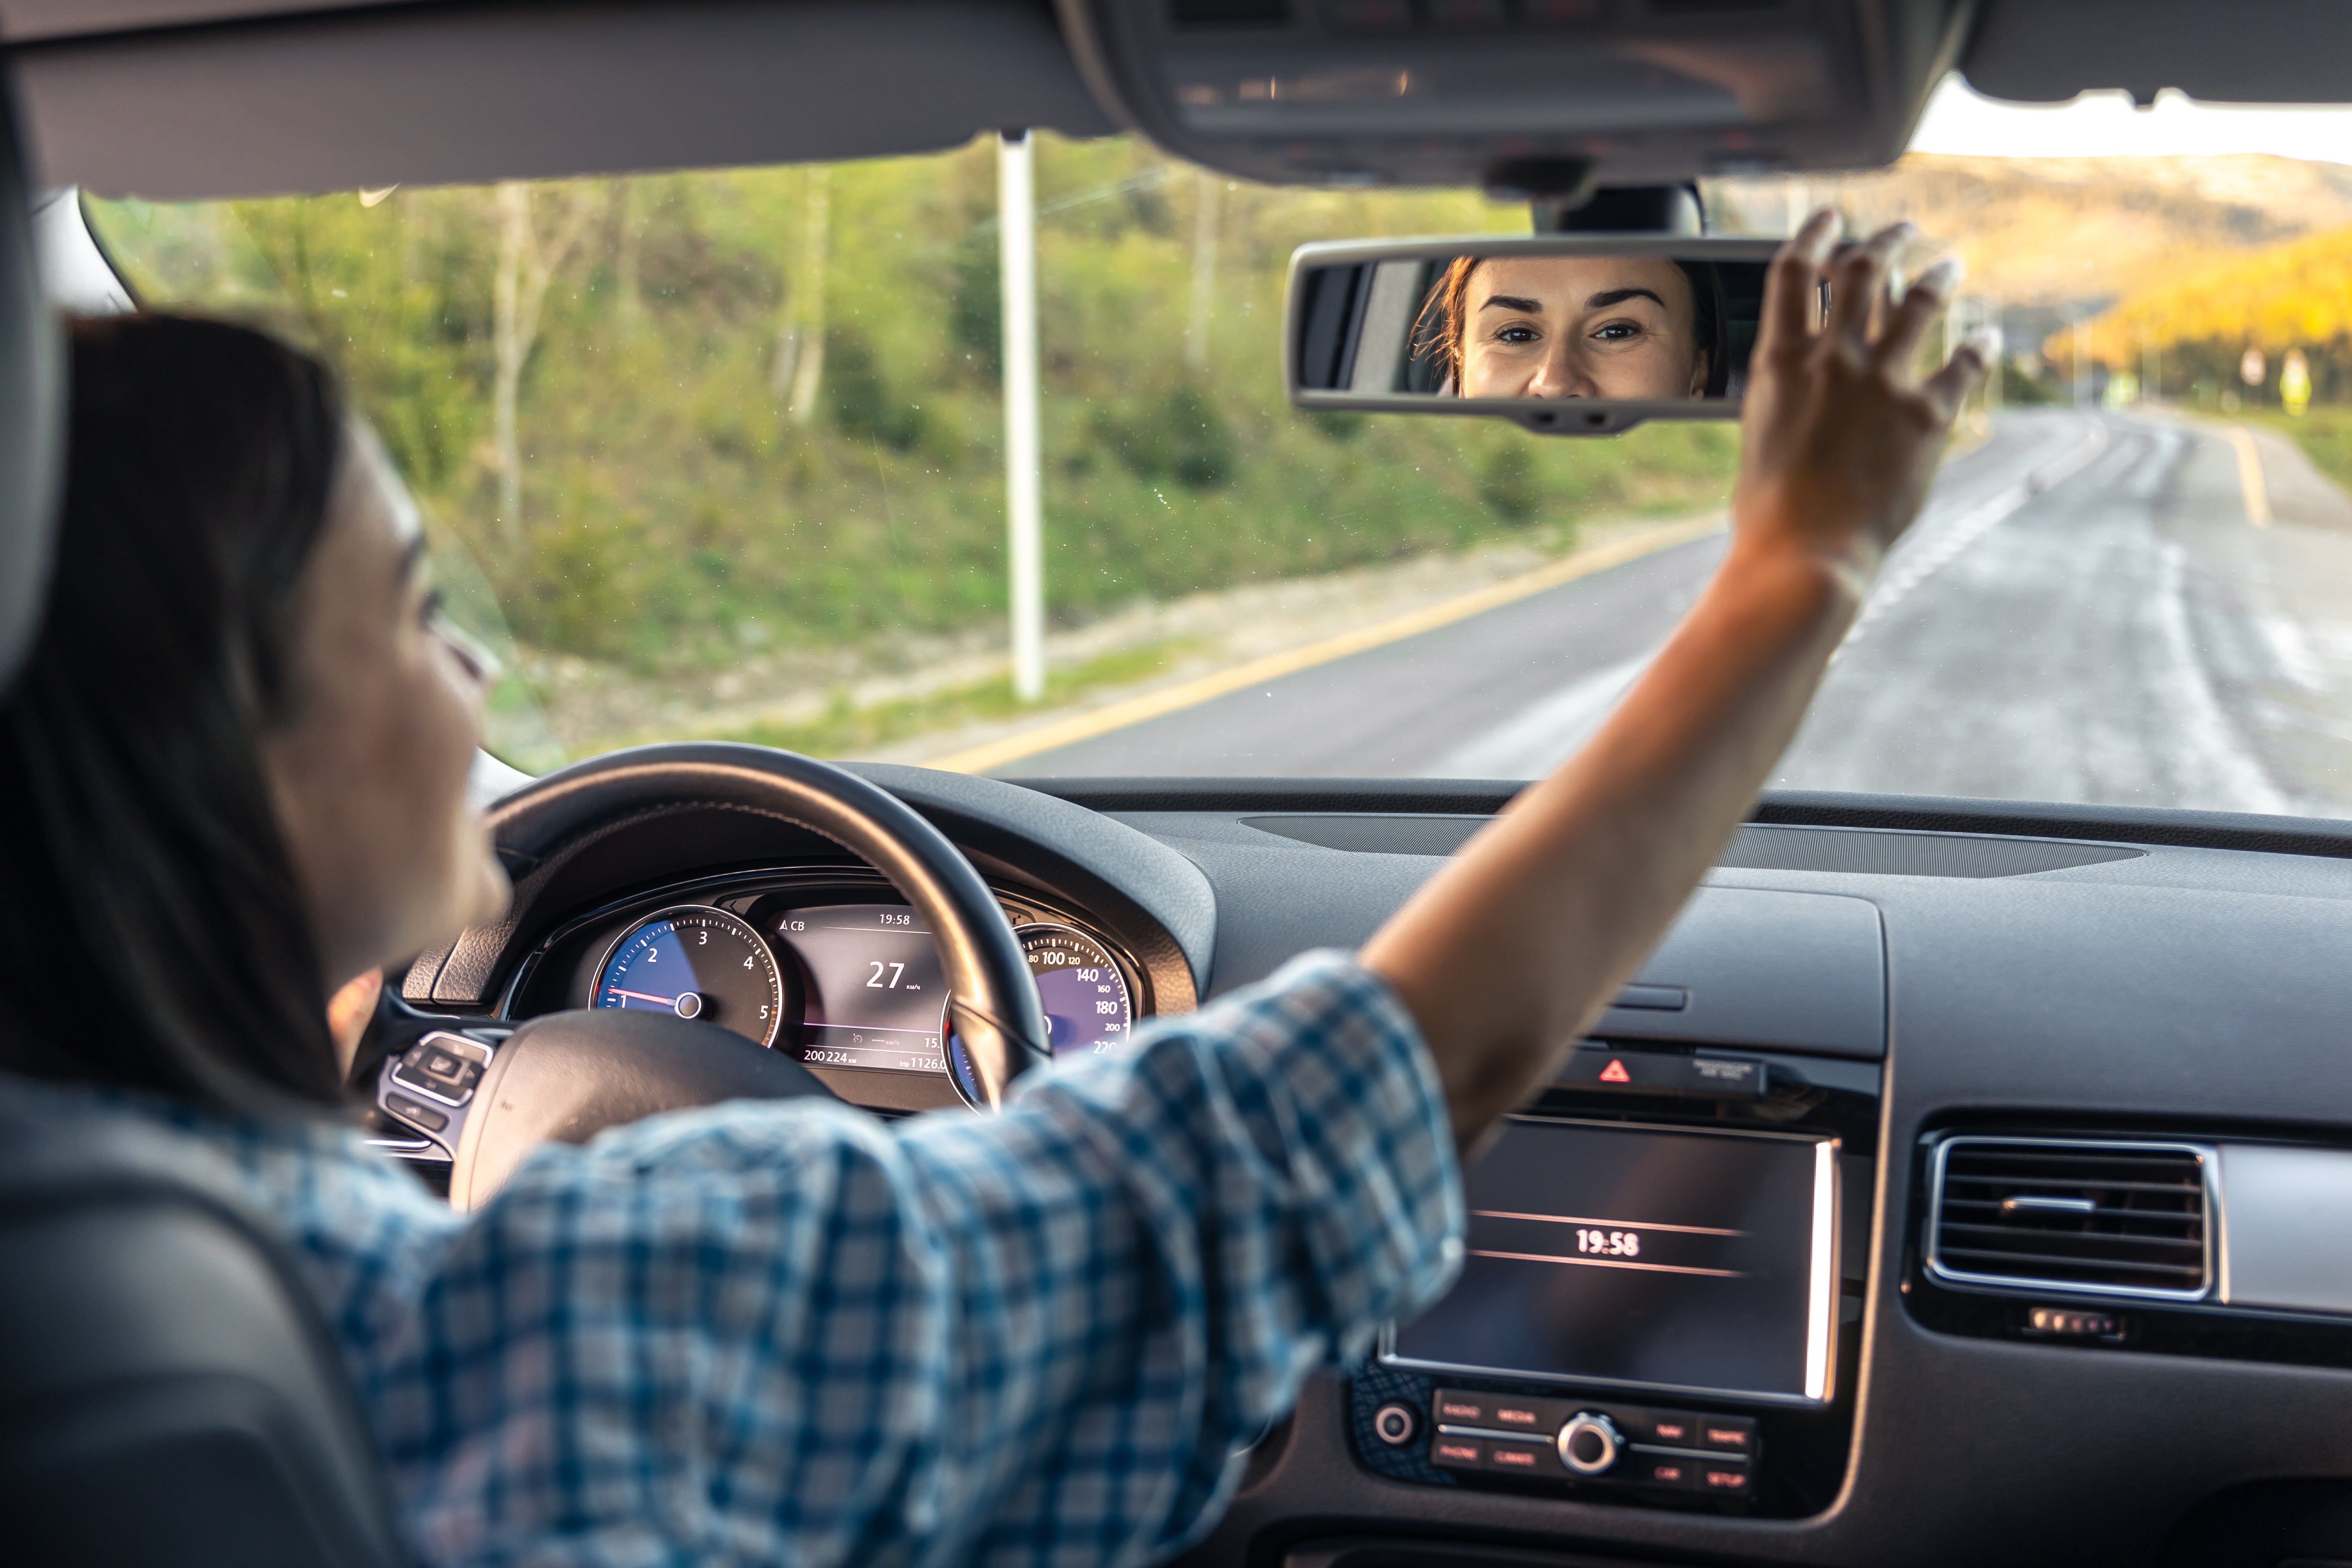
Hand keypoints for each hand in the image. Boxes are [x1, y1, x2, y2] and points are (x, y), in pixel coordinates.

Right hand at [1733, 211, 1988, 592]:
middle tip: (1900, 230)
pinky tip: (1985, 338)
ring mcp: (1884, 383)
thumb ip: (1785, 392)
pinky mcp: (1928, 415)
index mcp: (1780, 362)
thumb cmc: (1770, 512)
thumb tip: (1803, 377)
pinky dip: (1978, 346)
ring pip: (1920, 301)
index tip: (1830, 219)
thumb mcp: (1762, 433)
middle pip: (1863, 271)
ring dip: (1937, 274)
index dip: (1815, 234)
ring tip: (1948, 264)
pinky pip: (1964, 363)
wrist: (1805, 556)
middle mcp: (1834, 359)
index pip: (1795, 271)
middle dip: (1884, 241)